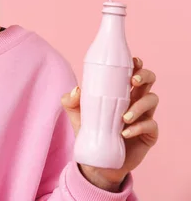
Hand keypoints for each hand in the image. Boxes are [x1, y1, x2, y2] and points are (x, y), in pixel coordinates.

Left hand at [61, 57, 158, 190]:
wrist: (96, 159)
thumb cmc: (89, 130)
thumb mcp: (76, 114)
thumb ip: (70, 101)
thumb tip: (76, 90)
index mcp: (120, 92)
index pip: (132, 72)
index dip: (136, 65)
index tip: (133, 62)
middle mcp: (135, 100)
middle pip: (149, 81)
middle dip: (144, 76)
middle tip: (133, 81)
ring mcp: (144, 116)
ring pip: (152, 100)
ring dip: (139, 105)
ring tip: (124, 116)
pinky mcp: (149, 134)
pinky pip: (151, 125)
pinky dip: (138, 127)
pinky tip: (124, 132)